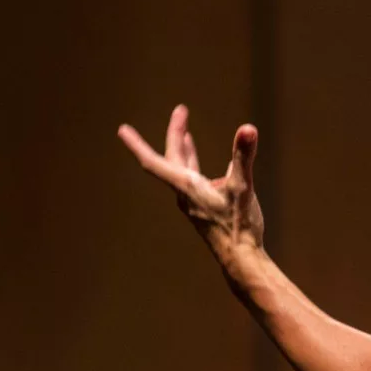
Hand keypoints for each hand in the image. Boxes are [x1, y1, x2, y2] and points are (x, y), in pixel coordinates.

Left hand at [118, 104, 265, 278]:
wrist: (241, 259)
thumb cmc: (238, 226)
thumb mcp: (242, 187)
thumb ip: (243, 156)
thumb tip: (248, 129)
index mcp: (186, 186)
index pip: (153, 161)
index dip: (137, 144)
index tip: (122, 130)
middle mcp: (185, 193)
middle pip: (171, 159)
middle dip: (176, 134)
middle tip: (182, 111)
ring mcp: (194, 203)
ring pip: (183, 171)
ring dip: (184, 150)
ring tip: (187, 135)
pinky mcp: (204, 209)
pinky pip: (195, 182)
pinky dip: (198, 166)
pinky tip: (218, 170)